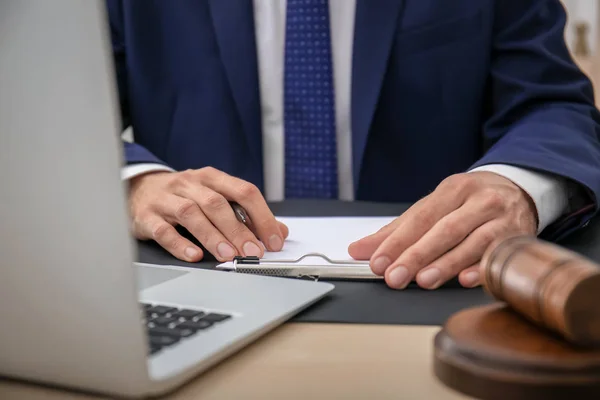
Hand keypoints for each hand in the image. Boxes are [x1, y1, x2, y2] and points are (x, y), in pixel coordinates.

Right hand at [128, 167, 287, 261]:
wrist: (137, 188)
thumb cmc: (183, 196)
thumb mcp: (215, 196)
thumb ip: (246, 214)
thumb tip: (278, 233)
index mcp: (211, 178)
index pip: (243, 191)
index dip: (262, 216)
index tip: (274, 240)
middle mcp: (189, 184)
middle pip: (218, 204)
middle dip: (239, 230)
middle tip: (253, 252)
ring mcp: (166, 199)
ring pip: (192, 214)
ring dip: (212, 236)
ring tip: (228, 255)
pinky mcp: (147, 216)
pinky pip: (163, 230)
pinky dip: (179, 244)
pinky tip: (193, 255)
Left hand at [348, 172, 537, 289]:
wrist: (520, 190)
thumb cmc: (469, 202)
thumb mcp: (434, 207)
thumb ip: (397, 230)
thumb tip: (359, 249)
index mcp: (453, 189)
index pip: (420, 217)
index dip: (398, 241)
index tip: (378, 262)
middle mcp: (479, 201)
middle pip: (444, 230)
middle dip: (417, 255)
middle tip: (395, 277)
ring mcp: (502, 218)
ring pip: (472, 242)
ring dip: (446, 263)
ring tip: (424, 280)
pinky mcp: (519, 237)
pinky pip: (499, 254)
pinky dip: (482, 268)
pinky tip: (465, 280)